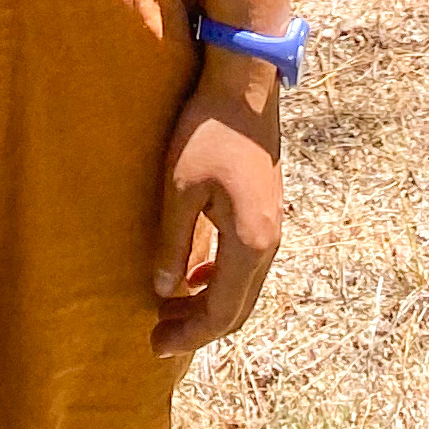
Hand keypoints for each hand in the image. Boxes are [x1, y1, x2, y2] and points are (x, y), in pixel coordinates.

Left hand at [150, 70, 282, 357]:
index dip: (190, 333)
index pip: (221, 310)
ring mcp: (272, 227)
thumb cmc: (208, 130)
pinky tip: (196, 273)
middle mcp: (268, 243)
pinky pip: (247, 265)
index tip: (156, 344)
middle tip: (160, 335)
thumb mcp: (180, 186)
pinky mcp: (267, 211)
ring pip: (245, 288)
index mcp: (249, 242)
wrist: (244, 85)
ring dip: (211, 304)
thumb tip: (165, 289)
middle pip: (238, 308)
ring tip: (172, 309)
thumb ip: (173, 242)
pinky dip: (222, 281)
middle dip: (200, 327)